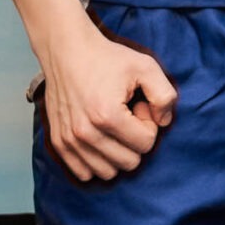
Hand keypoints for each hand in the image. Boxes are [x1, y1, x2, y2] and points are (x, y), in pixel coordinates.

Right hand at [38, 22, 176, 181]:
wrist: (67, 50)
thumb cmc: (107, 58)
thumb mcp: (146, 67)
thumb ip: (165, 95)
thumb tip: (164, 122)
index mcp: (108, 116)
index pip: (146, 144)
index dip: (149, 124)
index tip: (139, 105)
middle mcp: (85, 133)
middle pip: (129, 162)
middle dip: (134, 140)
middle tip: (127, 115)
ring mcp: (69, 140)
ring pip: (108, 172)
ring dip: (116, 151)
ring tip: (112, 124)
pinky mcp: (58, 142)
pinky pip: (85, 173)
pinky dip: (97, 161)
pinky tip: (99, 136)